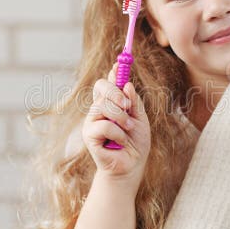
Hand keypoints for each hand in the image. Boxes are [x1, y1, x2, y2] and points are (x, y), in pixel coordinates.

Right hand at [82, 63, 150, 184]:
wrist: (132, 165)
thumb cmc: (136, 142)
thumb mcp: (140, 119)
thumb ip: (134, 102)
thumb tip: (127, 84)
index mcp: (110, 102)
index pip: (108, 82)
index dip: (113, 72)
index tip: (119, 63)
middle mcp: (98, 108)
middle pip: (102, 87)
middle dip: (116, 92)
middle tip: (127, 105)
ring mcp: (92, 121)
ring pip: (103, 106)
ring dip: (121, 117)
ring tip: (128, 129)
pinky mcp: (89, 135)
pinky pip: (104, 125)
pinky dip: (117, 133)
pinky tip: (120, 142)